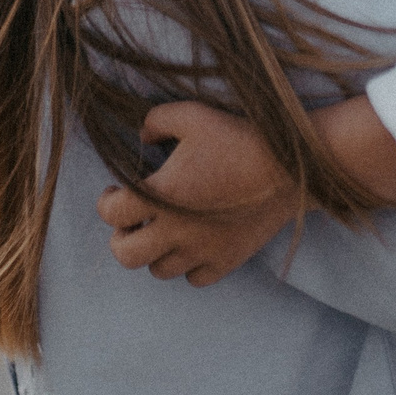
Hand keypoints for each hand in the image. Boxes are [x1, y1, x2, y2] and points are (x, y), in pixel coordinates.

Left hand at [95, 100, 302, 287]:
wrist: (289, 167)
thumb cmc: (239, 138)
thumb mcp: (192, 115)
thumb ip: (156, 121)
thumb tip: (141, 136)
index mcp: (161, 195)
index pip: (110, 213)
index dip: (106, 202)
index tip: (115, 192)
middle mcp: (177, 230)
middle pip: (125, 255)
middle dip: (121, 238)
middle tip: (133, 221)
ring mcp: (202, 250)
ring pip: (158, 270)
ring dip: (155, 251)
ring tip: (165, 231)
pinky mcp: (227, 260)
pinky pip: (195, 279)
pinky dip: (189, 266)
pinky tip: (195, 244)